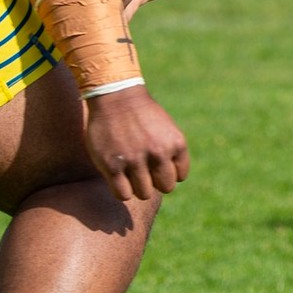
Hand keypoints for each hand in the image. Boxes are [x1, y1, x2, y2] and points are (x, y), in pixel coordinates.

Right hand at [82, 87, 188, 202]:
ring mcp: (135, 161)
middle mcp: (159, 153)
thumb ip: (171, 153)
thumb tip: (171, 182)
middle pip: (165, 187)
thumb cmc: (141, 116)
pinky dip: (121, 191)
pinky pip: (122, 195)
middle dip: (155, 182)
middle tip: (143, 171)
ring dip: (137, 187)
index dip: (167, 172)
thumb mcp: (167, 130)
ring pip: (144, 193)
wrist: (116, 97)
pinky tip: (117, 177)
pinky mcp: (112, 166)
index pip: (179, 176)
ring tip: (129, 173)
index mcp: (176, 144)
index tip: (156, 164)